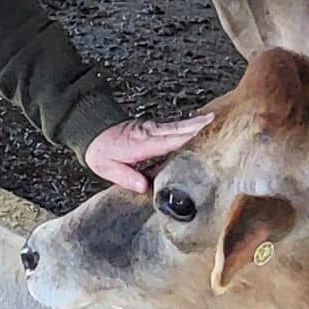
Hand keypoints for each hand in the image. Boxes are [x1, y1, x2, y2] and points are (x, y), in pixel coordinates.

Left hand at [83, 112, 213, 193]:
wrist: (91, 129)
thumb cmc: (100, 149)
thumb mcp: (107, 168)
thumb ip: (127, 177)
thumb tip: (145, 187)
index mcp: (140, 143)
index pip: (167, 141)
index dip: (186, 137)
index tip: (203, 134)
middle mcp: (149, 133)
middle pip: (177, 129)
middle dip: (197, 126)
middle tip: (217, 121)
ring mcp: (151, 129)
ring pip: (177, 126)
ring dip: (195, 124)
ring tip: (214, 121)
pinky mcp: (152, 129)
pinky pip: (173, 127)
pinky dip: (187, 126)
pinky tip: (199, 126)